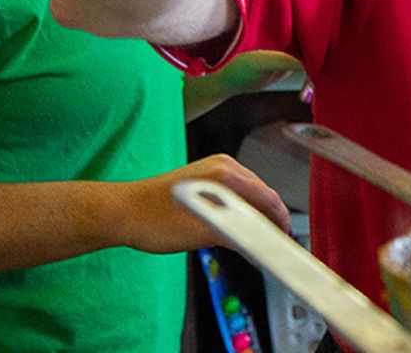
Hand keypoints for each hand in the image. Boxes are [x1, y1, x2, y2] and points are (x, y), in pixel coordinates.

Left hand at [117, 153, 290, 254]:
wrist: (124, 212)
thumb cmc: (155, 221)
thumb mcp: (202, 235)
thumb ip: (237, 237)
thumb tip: (261, 245)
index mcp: (225, 174)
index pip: (268, 197)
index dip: (281, 220)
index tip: (286, 239)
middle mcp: (222, 165)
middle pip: (260, 192)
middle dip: (269, 217)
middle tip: (274, 243)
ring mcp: (213, 167)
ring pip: (248, 192)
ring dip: (254, 213)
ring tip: (257, 238)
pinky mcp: (204, 174)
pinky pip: (234, 191)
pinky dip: (240, 208)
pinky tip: (237, 225)